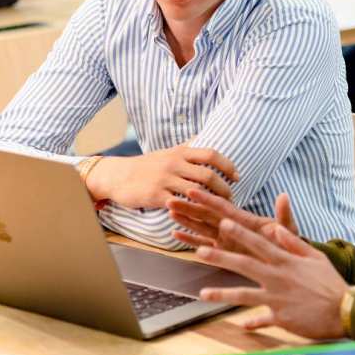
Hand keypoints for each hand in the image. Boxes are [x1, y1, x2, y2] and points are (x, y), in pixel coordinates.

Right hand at [86, 145, 237, 208]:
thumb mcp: (167, 152)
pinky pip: (180, 205)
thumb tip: (204, 136)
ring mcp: (165, 180)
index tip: (236, 176)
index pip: (211, 154)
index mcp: (180, 152)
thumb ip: (186, 147)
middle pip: (208, 174)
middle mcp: (174, 163)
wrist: (118, 176)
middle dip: (224, 188)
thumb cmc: (146, 165)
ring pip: (196, 191)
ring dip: (212, 202)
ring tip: (219, 210)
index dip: (228, 165)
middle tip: (231, 197)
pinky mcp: (156, 196)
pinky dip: (192, 211)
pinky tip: (200, 218)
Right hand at [168, 188, 297, 249]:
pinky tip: (175, 235)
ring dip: (185, 219)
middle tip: (170, 198)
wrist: (289, 265)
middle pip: (206, 215)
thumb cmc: (288, 244)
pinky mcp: (223, 251)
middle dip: (188, 206)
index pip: (222, 207)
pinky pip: (203, 245)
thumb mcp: (288, 229)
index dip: (207, 198)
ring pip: (200, 227)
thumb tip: (284, 196)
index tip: (192, 189)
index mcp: (245, 220)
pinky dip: (189, 240)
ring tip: (169, 210)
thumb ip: (284, 215)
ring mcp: (226, 239)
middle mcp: (231, 227)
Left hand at [196, 219, 347, 337]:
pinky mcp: (280, 318)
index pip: (258, 243)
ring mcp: (277, 299)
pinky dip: (252, 323)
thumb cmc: (331, 282)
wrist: (344, 310)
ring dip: (222, 294)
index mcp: (285, 261)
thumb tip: (275, 230)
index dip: (239, 233)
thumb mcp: (315, 256)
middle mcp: (277, 278)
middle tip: (200, 251)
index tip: (222, 223)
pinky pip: (261, 320)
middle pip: (243, 265)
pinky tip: (241, 326)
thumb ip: (293, 243)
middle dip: (220, 257)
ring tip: (203, 294)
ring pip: (243, 295)